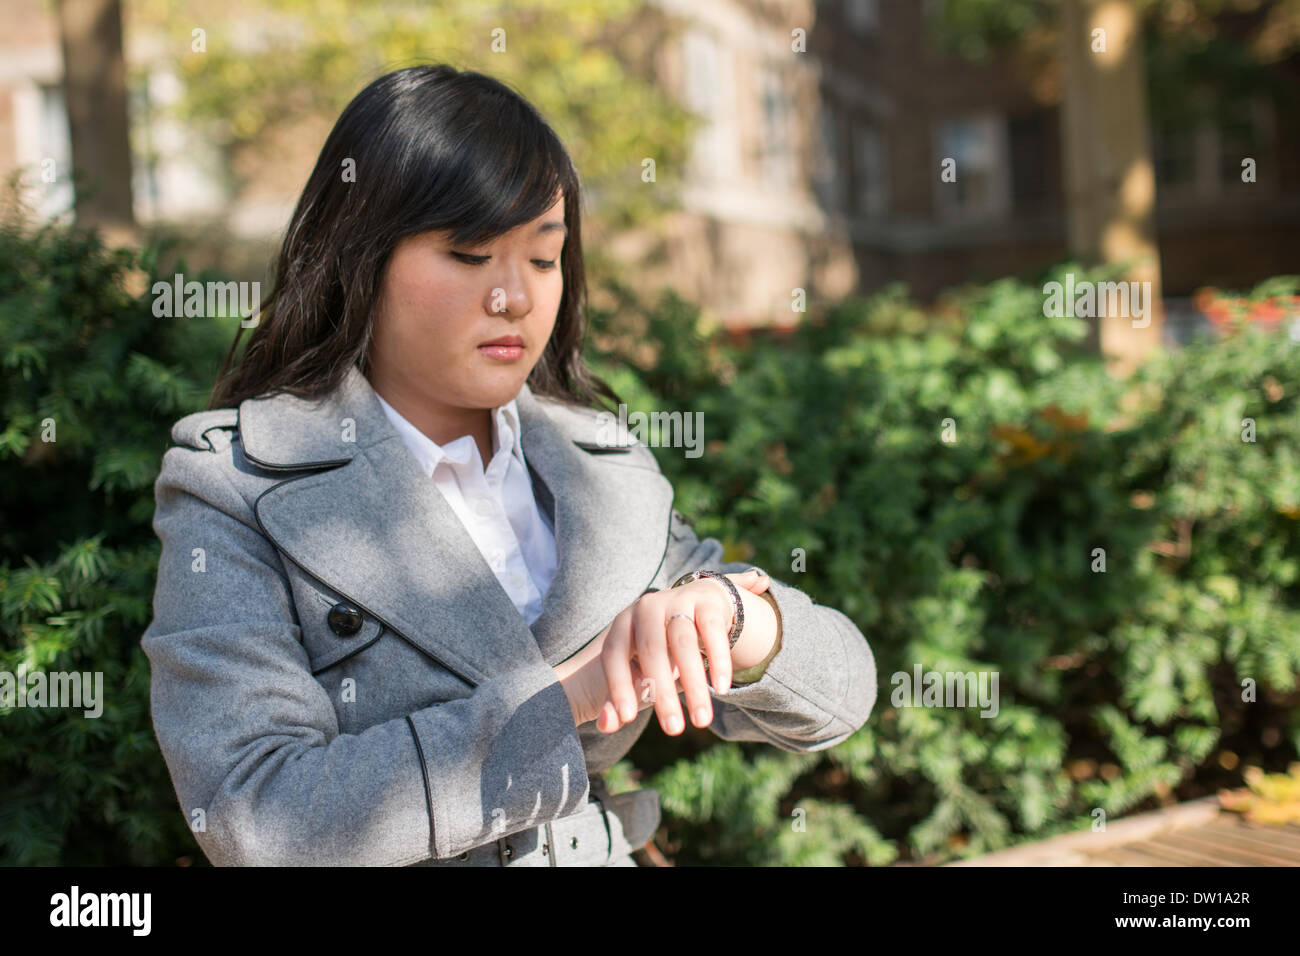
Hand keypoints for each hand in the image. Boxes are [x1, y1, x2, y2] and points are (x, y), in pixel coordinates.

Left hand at [592, 568, 770, 736]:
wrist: (697, 601)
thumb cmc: (661, 645)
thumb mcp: (638, 665)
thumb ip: (620, 694)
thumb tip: (604, 727)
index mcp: (624, 623)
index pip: (614, 654)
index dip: (618, 685)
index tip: (627, 718)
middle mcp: (647, 608)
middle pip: (652, 651)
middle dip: (663, 694)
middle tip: (673, 730)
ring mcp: (678, 600)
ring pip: (684, 643)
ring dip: (694, 685)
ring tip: (701, 721)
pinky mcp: (707, 602)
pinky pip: (713, 631)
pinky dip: (718, 662)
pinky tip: (721, 689)